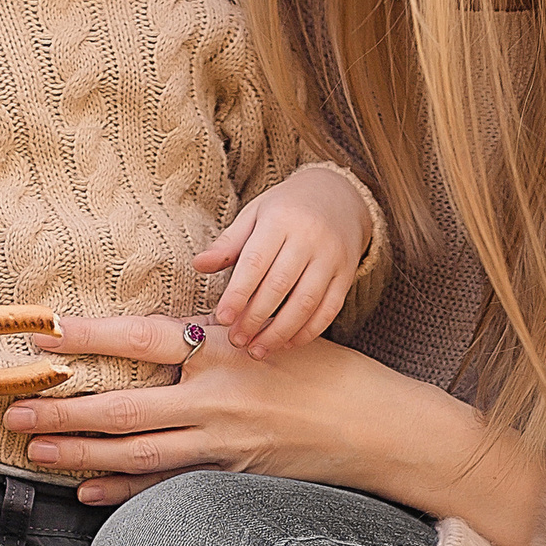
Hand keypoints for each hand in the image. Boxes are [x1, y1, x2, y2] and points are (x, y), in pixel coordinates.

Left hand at [10, 319, 545, 545]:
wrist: (378, 427)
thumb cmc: (327, 372)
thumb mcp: (269, 334)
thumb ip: (213, 336)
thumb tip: (156, 332)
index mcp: (225, 346)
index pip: (143, 337)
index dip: (90, 337)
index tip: (43, 334)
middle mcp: (219, 395)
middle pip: (124, 405)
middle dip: (62, 411)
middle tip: (12, 412)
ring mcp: (225, 443)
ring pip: (136, 451)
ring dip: (80, 454)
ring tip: (33, 453)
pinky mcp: (232, 477)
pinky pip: (166, 486)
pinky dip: (124, 491)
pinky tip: (87, 493)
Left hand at [195, 165, 372, 354]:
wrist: (339, 196)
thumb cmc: (287, 209)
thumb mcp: (255, 214)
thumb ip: (229, 242)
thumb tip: (199, 265)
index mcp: (281, 220)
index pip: (256, 262)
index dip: (238, 293)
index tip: (222, 318)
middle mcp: (309, 238)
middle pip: (280, 286)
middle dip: (255, 318)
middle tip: (236, 340)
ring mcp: (332, 258)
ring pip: (306, 303)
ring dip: (280, 332)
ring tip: (257, 349)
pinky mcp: (346, 275)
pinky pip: (329, 310)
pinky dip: (307, 332)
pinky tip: (287, 343)